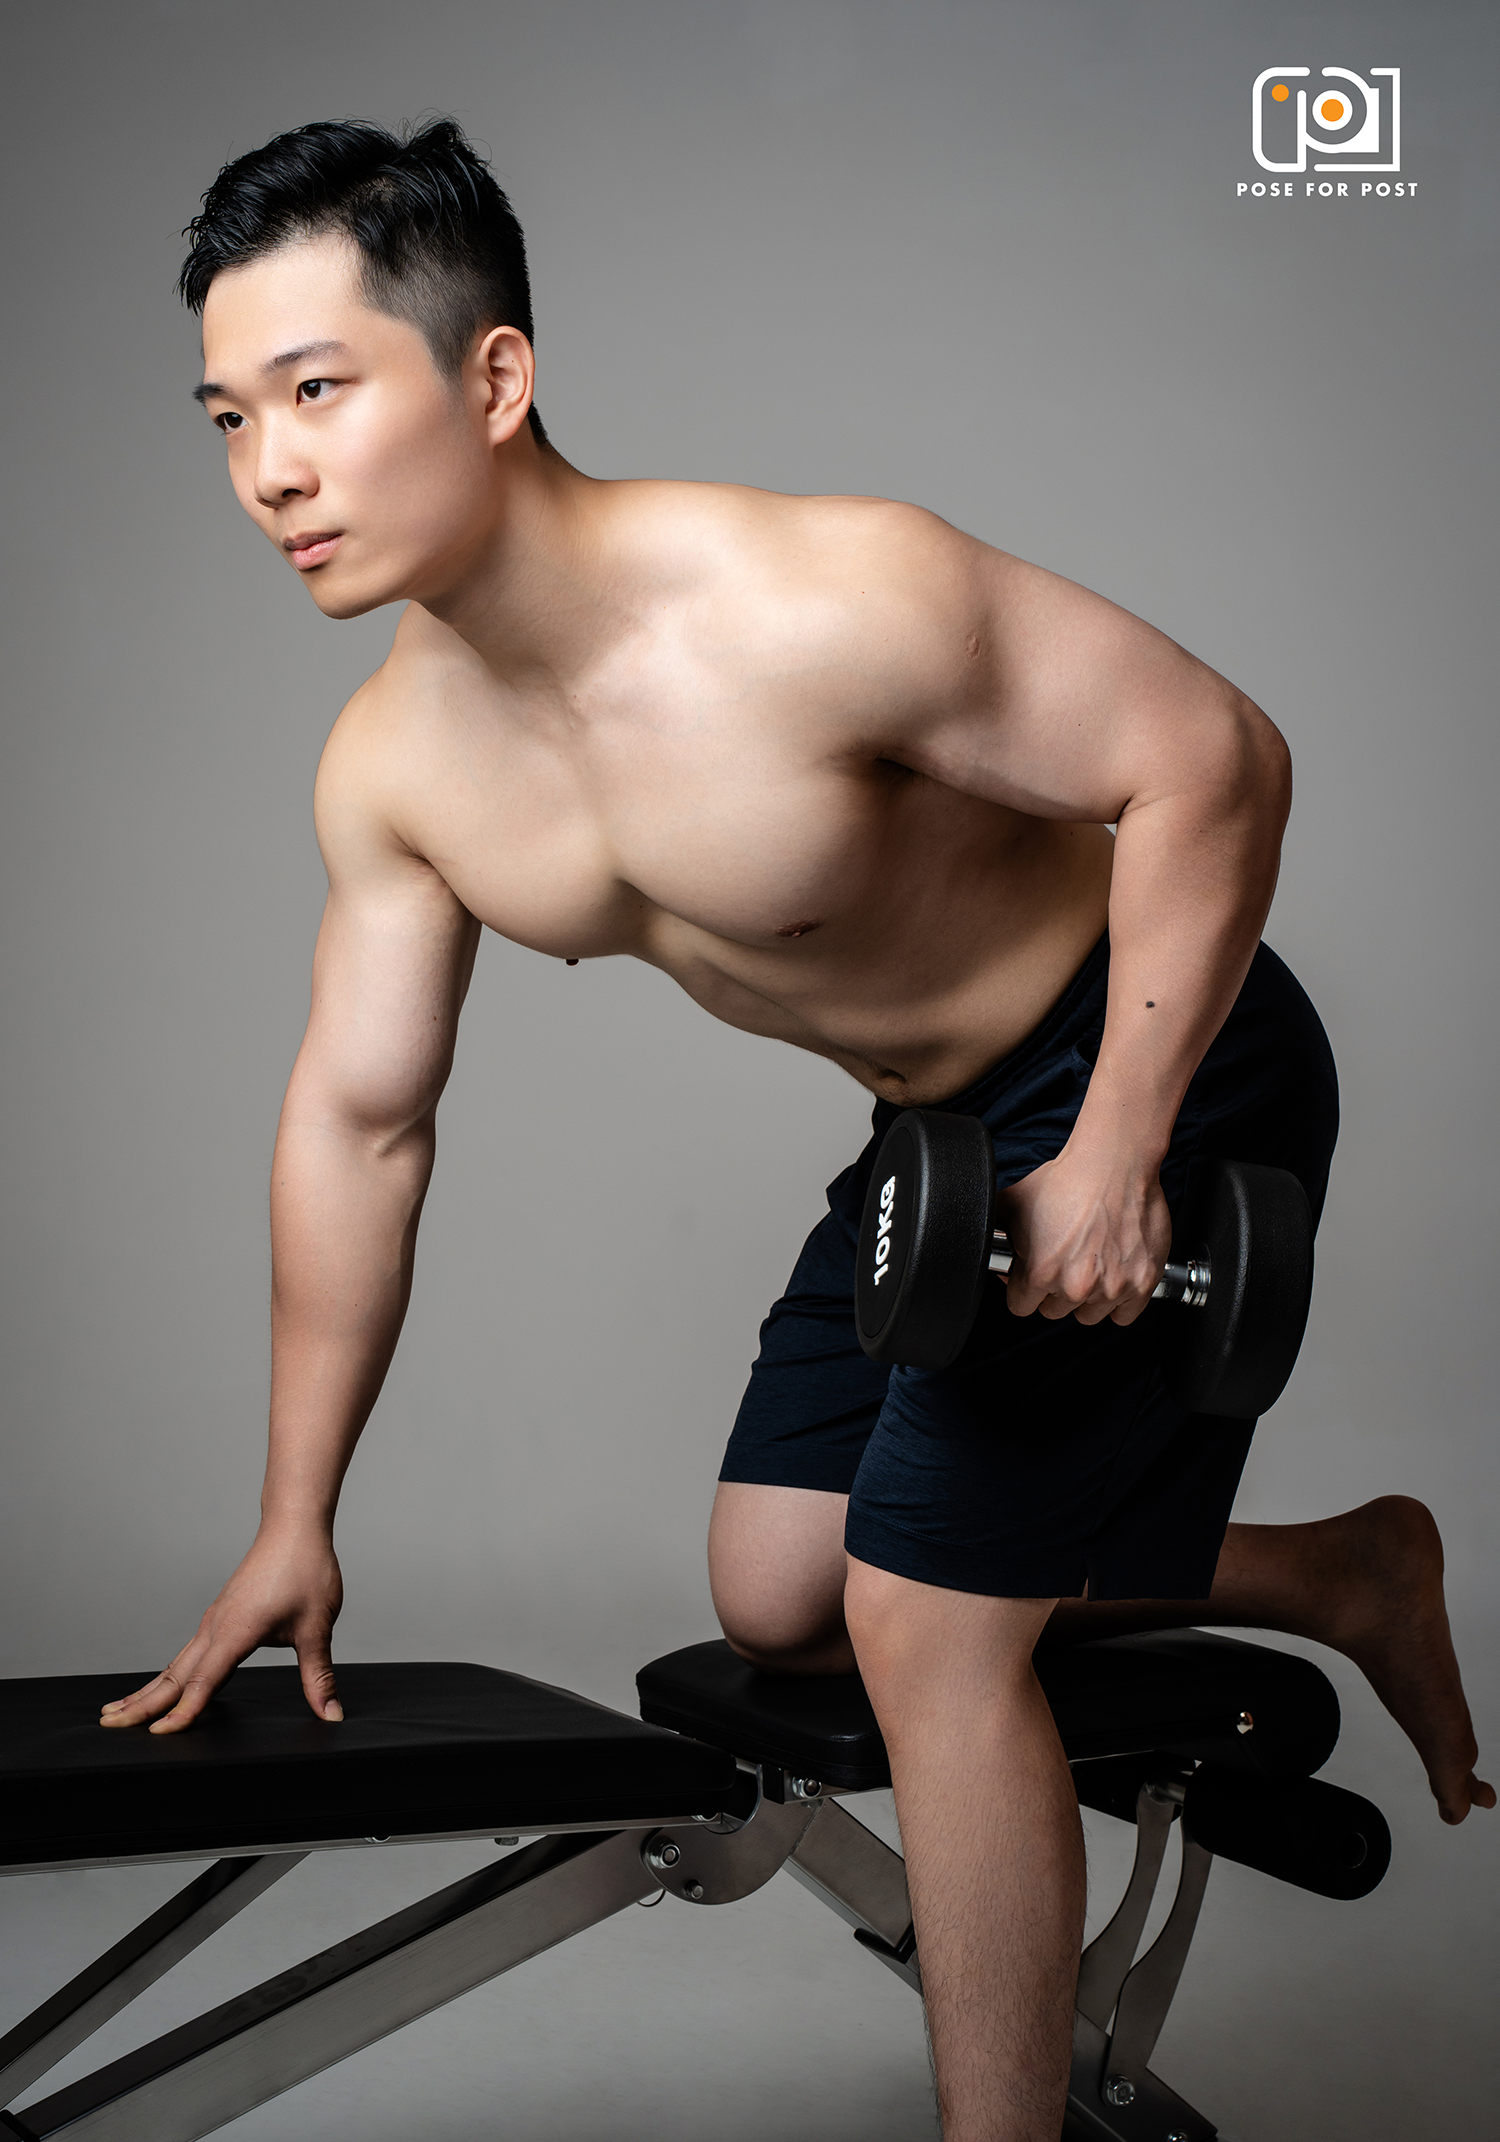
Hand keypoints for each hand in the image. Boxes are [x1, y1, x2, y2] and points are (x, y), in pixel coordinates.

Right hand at [99, 1523, 343, 1734]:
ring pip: (175, 1663)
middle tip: (109, 1725)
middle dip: (141, 1702)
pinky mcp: (219, 1616)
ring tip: (117, 1711)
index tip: (160, 1734)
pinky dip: (167, 1673)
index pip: (204, 1680)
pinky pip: (187, 1652)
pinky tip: (163, 1685)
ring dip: (147, 1688)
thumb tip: (331, 1713)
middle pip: (173, 1673)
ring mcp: (214, 1620)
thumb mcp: (318, 1626)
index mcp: (236, 1631)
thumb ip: (319, 1674)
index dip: (185, 1711)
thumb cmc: (306, 1570)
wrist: (294, 1527)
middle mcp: (216, 1627)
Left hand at [999, 1146, 1171, 1326]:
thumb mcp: (1013, 1204)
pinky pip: (1124, 1316)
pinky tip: (1112, 1277)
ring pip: (1088, 1315)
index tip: (1031, 1279)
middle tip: (1063, 1264)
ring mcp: (1112, 1288)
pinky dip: (1119, 1301)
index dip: (1022, 1290)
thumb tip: (984, 1248)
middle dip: (1054, 1291)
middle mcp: (1076, 1286)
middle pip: (1054, 1311)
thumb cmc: (1068, 1180)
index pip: (1021, 1306)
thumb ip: (994, 1233)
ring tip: (1088, 1267)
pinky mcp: (1141, 1283)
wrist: (1113, 1163)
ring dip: (1086, 1298)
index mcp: (1041, 1273)